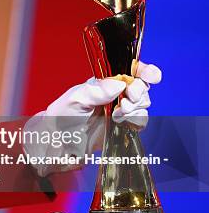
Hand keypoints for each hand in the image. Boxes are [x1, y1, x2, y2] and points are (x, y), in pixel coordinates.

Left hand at [23, 62, 161, 175]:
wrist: (60, 142)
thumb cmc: (63, 116)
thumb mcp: (75, 99)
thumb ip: (96, 91)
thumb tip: (119, 83)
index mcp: (105, 81)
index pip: (130, 70)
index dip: (144, 70)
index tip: (151, 75)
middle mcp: (116, 93)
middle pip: (142, 86)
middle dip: (139, 90)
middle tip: (129, 97)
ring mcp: (121, 110)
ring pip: (143, 103)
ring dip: (136, 107)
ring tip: (119, 112)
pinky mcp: (124, 126)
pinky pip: (140, 121)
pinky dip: (135, 121)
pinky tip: (120, 122)